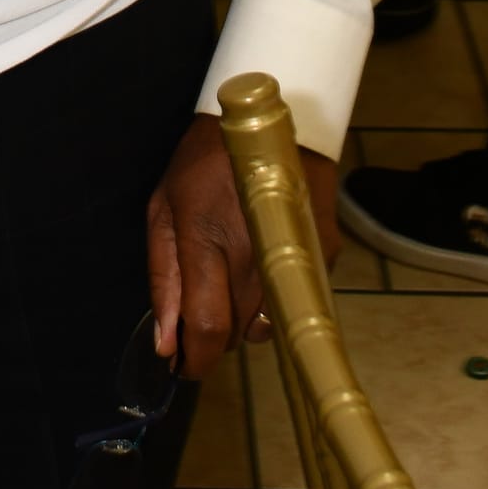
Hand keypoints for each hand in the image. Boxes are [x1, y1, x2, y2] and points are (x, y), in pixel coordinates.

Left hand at [146, 113, 338, 380]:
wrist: (269, 121)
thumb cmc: (204, 163)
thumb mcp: (164, 208)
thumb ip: (164, 279)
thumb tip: (166, 344)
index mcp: (208, 239)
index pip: (208, 326)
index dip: (194, 359)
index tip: (182, 367)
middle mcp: (254, 254)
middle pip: (235, 333)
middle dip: (212, 334)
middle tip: (202, 303)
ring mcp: (294, 255)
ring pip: (265, 327)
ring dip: (243, 319)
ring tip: (232, 279)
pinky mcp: (323, 255)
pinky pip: (292, 303)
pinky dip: (273, 299)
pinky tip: (261, 263)